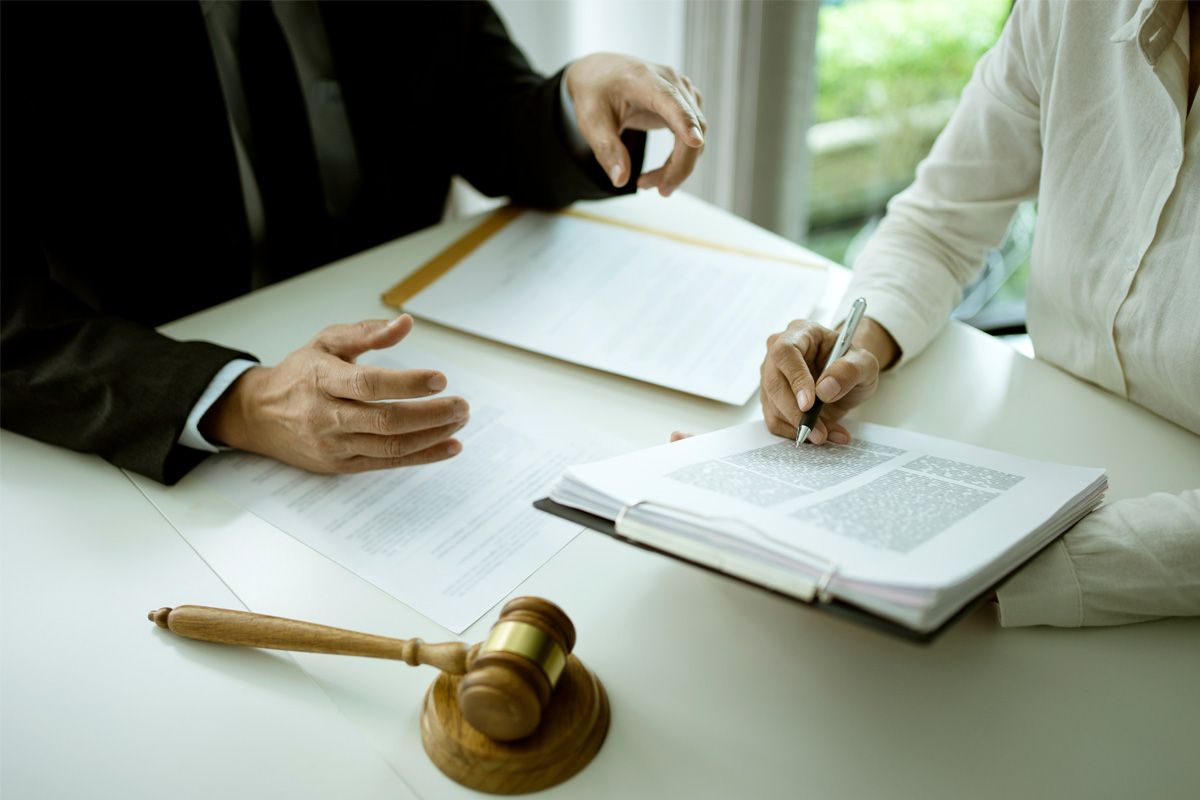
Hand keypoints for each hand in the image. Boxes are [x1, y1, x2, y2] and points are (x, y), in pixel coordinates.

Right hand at [201, 315, 468, 473]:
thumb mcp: (326, 342)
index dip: (407, 384)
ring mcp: (334, 444)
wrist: (257, 416)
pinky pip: (388, 463)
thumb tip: (405, 323)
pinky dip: (423, 456)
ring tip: (459, 421)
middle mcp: (327, 415)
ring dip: (432, 435)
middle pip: (385, 420)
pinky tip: (449, 446)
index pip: (369, 385)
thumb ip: (366, 332)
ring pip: (390, 446)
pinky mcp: (342, 465)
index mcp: (323, 380)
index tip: (440, 378)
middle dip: (430, 414)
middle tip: (461, 405)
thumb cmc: (299, 374)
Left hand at [565, 53, 705, 196]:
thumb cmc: (595, 93)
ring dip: (678, 166)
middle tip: (659, 191)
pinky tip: (659, 173)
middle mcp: (671, 82)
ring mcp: (682, 93)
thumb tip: (620, 181)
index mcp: (644, 79)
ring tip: (648, 184)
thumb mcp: (591, 121)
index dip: (684, 122)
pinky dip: (679, 159)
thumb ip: (606, 149)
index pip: (671, 101)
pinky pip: (692, 137)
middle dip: (679, 165)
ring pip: (696, 136)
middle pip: (692, 127)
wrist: (600, 73)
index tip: (695, 142)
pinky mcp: (685, 104)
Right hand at [760, 317, 895, 444]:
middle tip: (819, 431)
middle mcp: (778, 351)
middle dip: (796, 413)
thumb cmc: (852, 364)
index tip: (809, 404)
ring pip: (773, 406)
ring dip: (799, 426)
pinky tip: (821, 434)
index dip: (795, 379)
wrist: (846, 377)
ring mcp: (770, 375)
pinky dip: (796, 432)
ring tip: (828, 434)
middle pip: (774, 383)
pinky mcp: (770, 398)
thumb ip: (850, 371)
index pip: (786, 352)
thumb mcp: (865, 364)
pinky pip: (775, 420)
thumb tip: (825, 389)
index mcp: (800, 332)